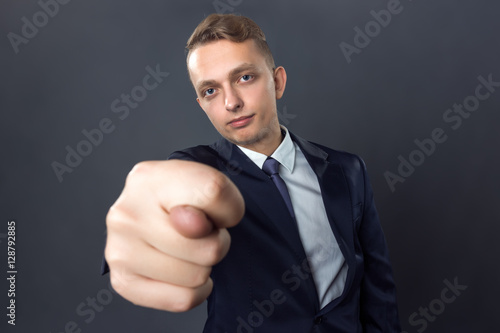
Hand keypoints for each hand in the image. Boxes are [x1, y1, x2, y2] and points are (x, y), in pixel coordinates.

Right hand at [104, 160, 244, 311]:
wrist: (157, 210)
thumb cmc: (184, 198)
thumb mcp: (210, 183)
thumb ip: (216, 195)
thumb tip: (193, 225)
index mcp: (149, 178)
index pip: (213, 193)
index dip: (227, 209)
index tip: (211, 209)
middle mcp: (126, 212)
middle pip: (210, 249)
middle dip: (216, 243)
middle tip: (200, 232)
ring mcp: (119, 249)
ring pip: (196, 277)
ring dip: (203, 266)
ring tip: (187, 248)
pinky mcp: (123, 280)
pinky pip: (181, 300)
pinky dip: (193, 291)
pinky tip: (184, 272)